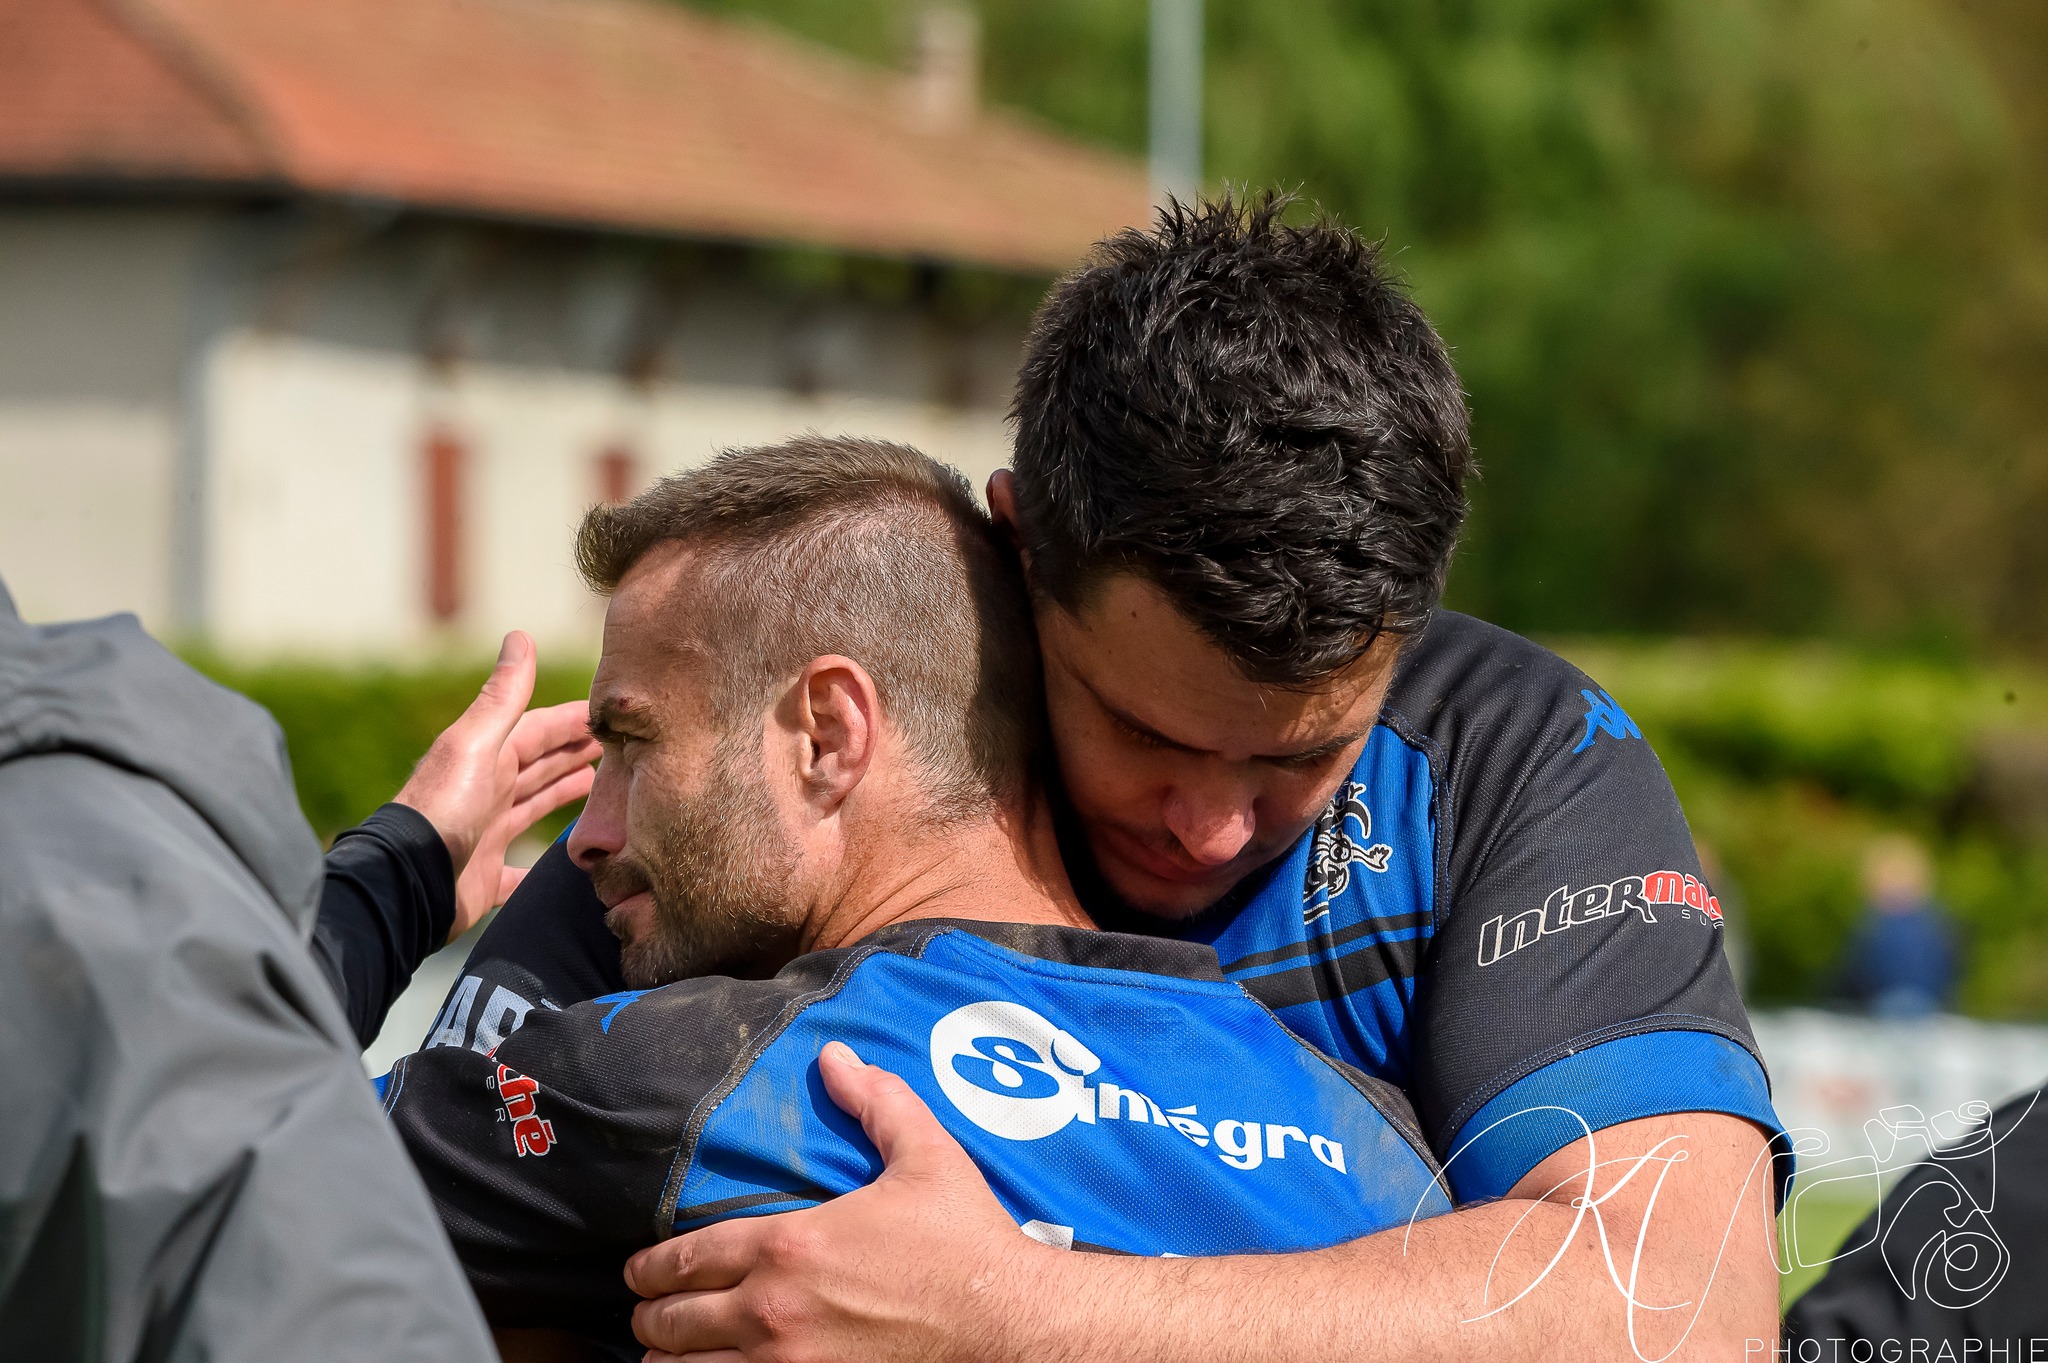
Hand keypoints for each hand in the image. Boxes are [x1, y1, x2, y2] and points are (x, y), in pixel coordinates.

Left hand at [395, 631, 599, 939]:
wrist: (409, 882)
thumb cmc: (444, 809)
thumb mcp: (475, 744)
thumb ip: (503, 697)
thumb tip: (520, 635)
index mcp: (486, 757)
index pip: (538, 730)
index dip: (572, 721)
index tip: (611, 715)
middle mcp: (486, 792)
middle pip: (539, 766)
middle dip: (574, 753)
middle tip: (618, 748)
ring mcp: (486, 835)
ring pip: (534, 808)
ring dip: (563, 795)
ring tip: (603, 789)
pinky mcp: (486, 879)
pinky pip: (522, 870)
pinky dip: (543, 864)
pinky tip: (567, 861)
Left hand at [625, 1041, 1059, 1362]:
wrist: (1006, 1324)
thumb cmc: (965, 1243)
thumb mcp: (925, 1156)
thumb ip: (875, 1103)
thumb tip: (835, 1059)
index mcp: (789, 1246)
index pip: (686, 1259)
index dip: (650, 1267)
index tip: (638, 1271)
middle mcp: (772, 1312)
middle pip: (672, 1322)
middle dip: (650, 1315)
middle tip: (647, 1311)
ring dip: (668, 1360)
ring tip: (665, 1353)